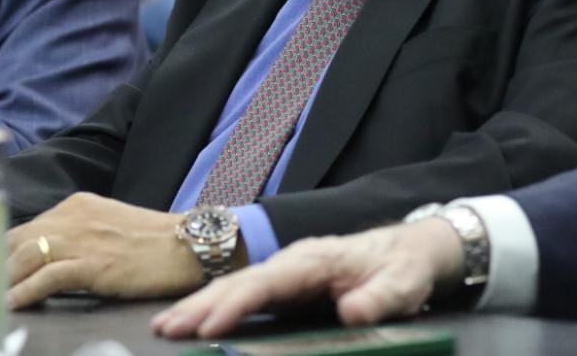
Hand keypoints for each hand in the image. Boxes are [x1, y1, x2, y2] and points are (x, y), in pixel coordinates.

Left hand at [6, 192, 211, 308]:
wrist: (185, 245)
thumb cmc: (150, 241)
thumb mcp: (107, 225)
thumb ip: (77, 234)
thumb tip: (47, 256)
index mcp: (76, 205)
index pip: (28, 227)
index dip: (3, 250)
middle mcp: (73, 216)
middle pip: (17, 238)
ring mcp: (82, 239)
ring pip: (26, 257)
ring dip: (3, 280)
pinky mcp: (92, 264)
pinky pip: (46, 278)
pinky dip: (25, 292)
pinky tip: (13, 304)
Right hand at [151, 219, 464, 338]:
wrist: (410, 250)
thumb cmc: (404, 266)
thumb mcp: (403, 285)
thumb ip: (380, 299)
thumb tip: (351, 312)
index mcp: (314, 260)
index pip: (266, 282)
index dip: (235, 304)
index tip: (207, 326)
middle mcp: (293, 262)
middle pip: (240, 283)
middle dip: (201, 304)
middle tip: (166, 327)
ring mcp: (288, 274)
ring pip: (237, 288)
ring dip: (200, 306)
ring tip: (166, 325)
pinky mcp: (289, 287)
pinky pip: (247, 297)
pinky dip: (217, 308)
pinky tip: (197, 321)